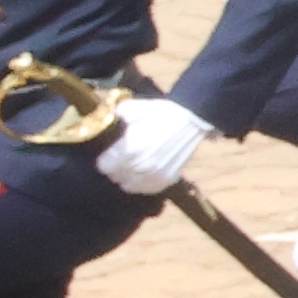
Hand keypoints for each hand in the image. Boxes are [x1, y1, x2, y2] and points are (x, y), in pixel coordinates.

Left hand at [94, 95, 212, 196]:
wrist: (193, 120)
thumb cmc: (163, 113)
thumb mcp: (135, 107)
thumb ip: (115, 116)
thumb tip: (109, 120)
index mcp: (129, 150)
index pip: (104, 166)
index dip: (105, 158)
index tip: (109, 152)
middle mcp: (140, 167)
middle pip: (115, 176)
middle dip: (115, 167)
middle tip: (120, 158)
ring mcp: (154, 176)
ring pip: (129, 186)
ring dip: (127, 177)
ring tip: (131, 167)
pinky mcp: (167, 180)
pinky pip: (146, 189)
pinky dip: (142, 183)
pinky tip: (144, 173)